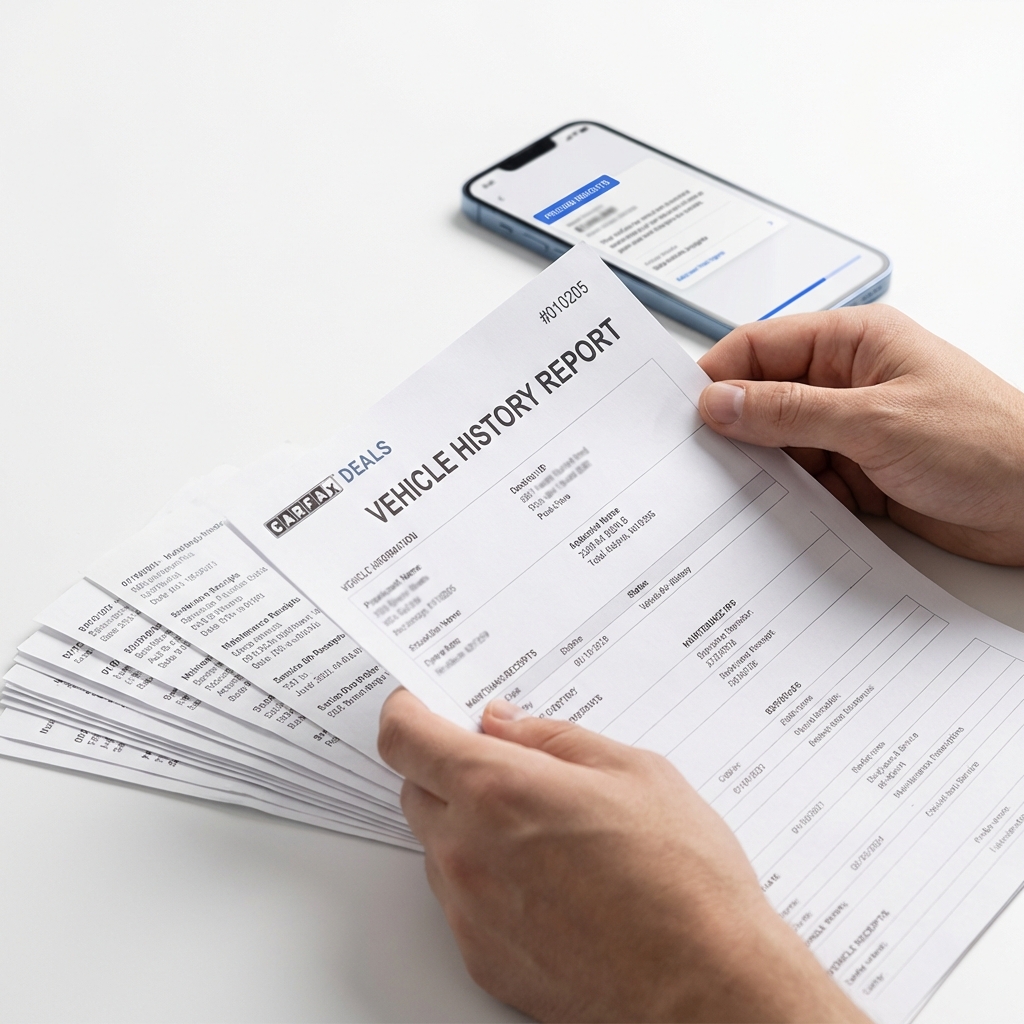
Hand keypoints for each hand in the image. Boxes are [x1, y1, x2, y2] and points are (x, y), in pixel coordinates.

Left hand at [379, 687, 865, 1022]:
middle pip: (416, 789)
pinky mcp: (482, 961)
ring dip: (468, 827)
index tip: (417, 703)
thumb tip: (503, 724)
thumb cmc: (683, 879)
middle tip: (504, 766)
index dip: (406, 711)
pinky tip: (549, 884)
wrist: (707, 988)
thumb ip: (553, 738)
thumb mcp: (633, 771)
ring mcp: (469, 913)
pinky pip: (461, 902)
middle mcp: (468, 851)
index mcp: (499, 790)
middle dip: (447, 768)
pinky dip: (486, 881)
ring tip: (546, 834)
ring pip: (438, 847)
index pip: (406, 737)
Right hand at [697, 306, 1023, 564]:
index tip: (682, 412)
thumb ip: (791, 412)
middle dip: (733, 428)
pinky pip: (803, 482)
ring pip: (779, 445)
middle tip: (694, 460)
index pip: (762, 347)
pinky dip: (786, 499)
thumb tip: (721, 402)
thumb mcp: (876, 422)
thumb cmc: (988, 444)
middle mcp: (847, 383)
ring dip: (760, 469)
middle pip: (764, 398)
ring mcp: (852, 431)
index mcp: (854, 343)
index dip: (718, 376)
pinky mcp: (859, 474)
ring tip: (730, 494)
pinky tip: (771, 515)